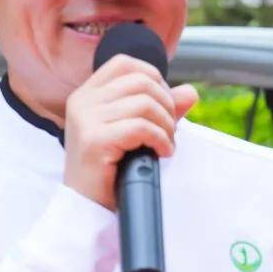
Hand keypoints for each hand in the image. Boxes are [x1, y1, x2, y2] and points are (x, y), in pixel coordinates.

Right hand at [63, 54, 197, 210]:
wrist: (87, 208)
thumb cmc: (108, 172)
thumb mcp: (134, 134)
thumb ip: (160, 109)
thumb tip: (190, 92)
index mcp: (87, 95)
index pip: (124, 63)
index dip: (154, 78)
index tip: (163, 106)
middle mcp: (82, 102)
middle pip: (140, 81)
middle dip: (166, 105)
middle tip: (168, 132)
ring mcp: (85, 119)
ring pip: (144, 103)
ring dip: (166, 125)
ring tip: (165, 144)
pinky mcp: (94, 140)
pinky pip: (141, 127)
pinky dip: (160, 139)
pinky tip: (161, 153)